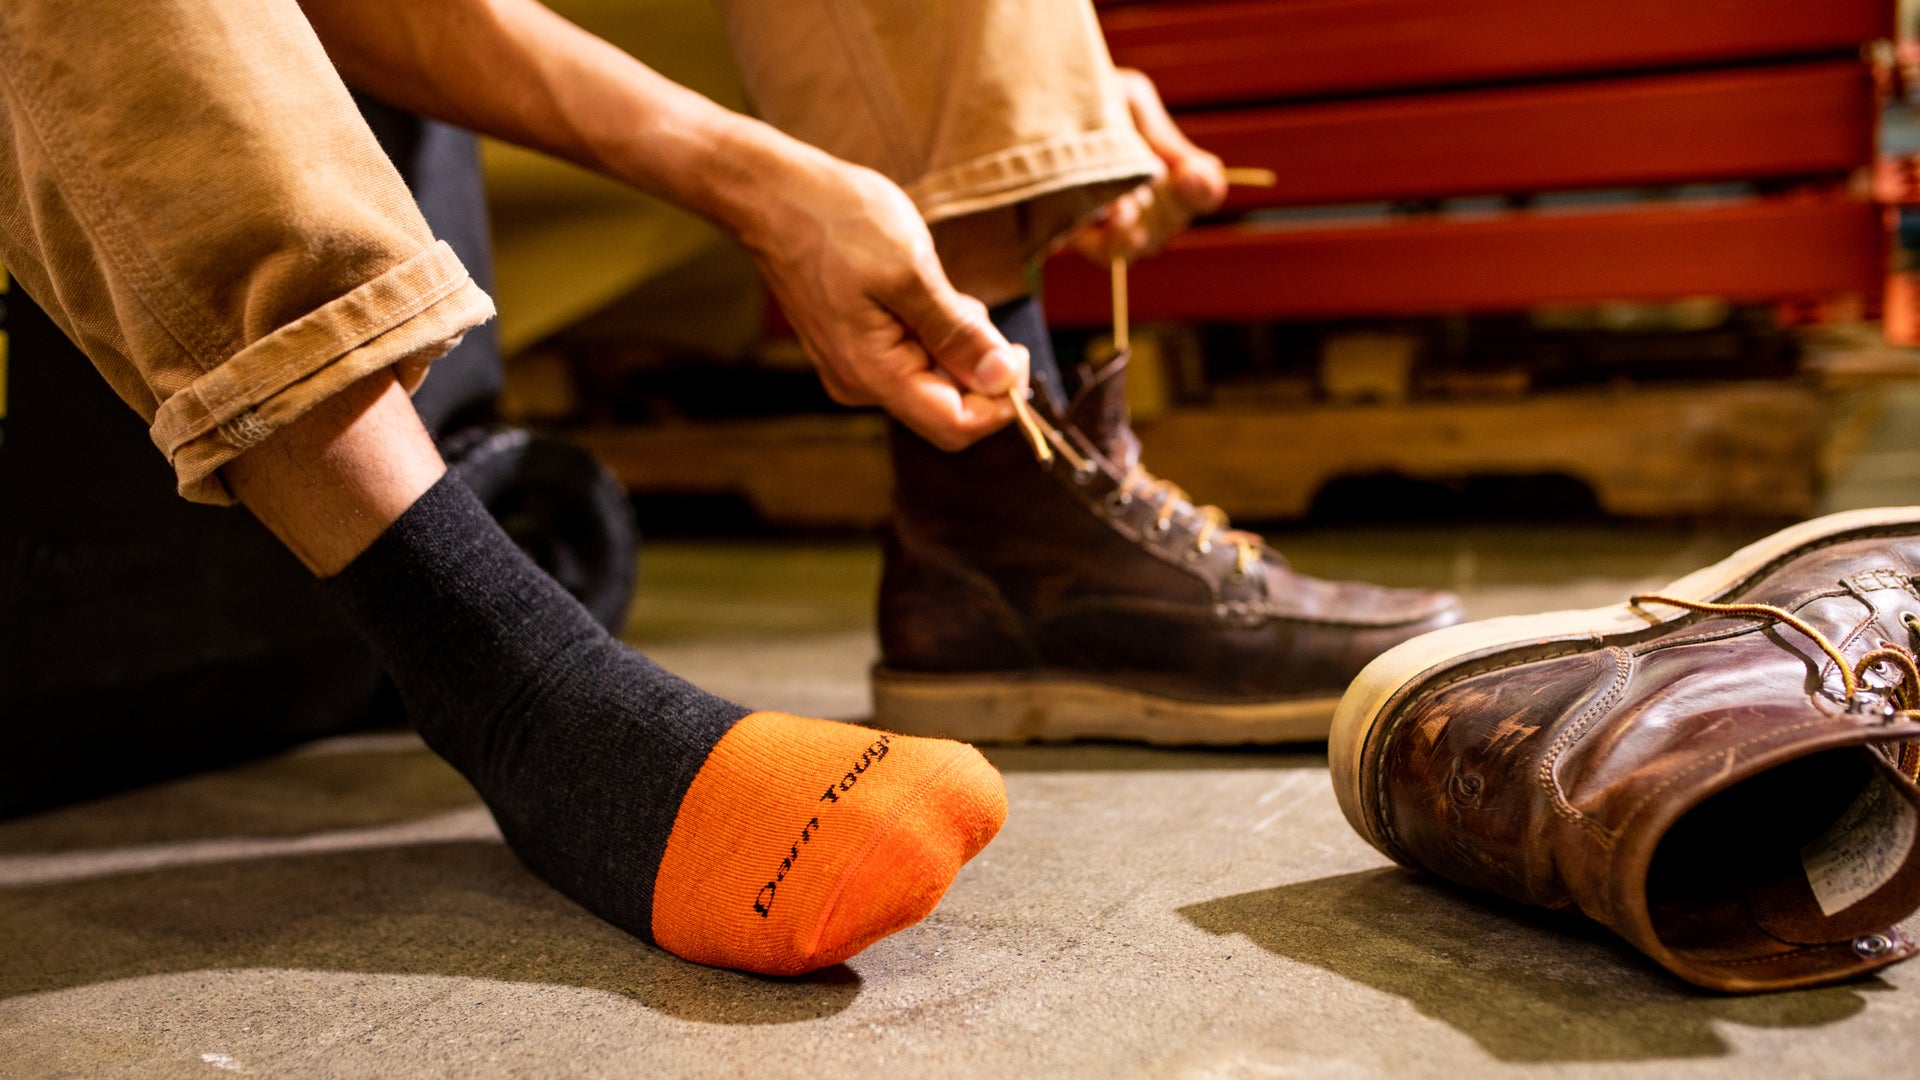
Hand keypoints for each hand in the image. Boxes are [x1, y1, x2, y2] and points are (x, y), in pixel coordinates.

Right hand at [741, 150, 1027, 450]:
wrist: (773, 195)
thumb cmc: (836, 222)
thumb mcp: (912, 272)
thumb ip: (958, 334)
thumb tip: (1002, 379)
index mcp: (874, 375)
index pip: (957, 426)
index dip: (1001, 400)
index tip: (1017, 351)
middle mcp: (861, 384)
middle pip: (947, 408)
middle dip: (978, 367)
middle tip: (970, 303)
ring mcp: (854, 367)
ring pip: (931, 380)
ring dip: (954, 342)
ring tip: (935, 286)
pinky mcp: (854, 347)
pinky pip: (910, 357)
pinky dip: (931, 331)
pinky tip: (919, 288)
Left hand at [1071, 68, 1227, 262]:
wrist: (1035, 102)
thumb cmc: (1087, 96)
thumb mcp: (1129, 100)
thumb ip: (1162, 135)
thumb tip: (1195, 173)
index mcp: (1170, 168)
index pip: (1205, 192)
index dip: (1205, 189)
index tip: (1192, 174)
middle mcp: (1151, 205)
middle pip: (1175, 220)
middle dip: (1169, 202)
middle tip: (1161, 178)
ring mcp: (1119, 226)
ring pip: (1144, 242)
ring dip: (1135, 224)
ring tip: (1121, 205)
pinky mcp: (1082, 238)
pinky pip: (1107, 251)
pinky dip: (1109, 236)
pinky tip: (1104, 213)